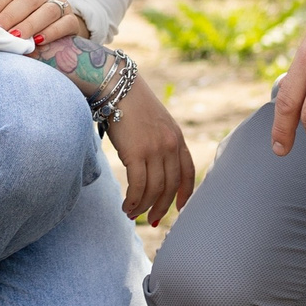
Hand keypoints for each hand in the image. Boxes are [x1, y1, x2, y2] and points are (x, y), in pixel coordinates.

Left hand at [0, 0, 87, 44]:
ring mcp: (61, 3)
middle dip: (10, 15)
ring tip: (15, 37)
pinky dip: (51, 32)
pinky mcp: (72, 20)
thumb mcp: (2, 0)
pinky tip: (38, 41)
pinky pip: (65, 23)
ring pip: (48, 10)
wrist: (49, 28)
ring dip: (29, 25)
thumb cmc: (19, 13)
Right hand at [106, 87, 194, 225]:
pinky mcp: (136, 153)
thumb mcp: (156, 122)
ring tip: (132, 213)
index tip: (179, 209)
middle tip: (152, 219)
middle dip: (161, 207)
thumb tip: (155, 164)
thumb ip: (161, 141)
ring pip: (153, 189)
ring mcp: (154, 149)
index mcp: (177, 138)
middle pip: (170, 186)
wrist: (117, 87)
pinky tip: (126, 206)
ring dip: (143, 207)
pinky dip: (133, 200)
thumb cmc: (131, 104)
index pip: (188, 172)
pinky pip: (137, 185)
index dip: (185, 194)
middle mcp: (170, 145)